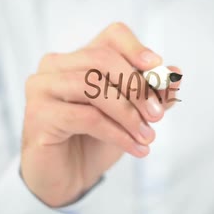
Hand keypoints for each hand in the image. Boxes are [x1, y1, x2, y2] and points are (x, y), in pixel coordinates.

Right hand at [20, 22, 180, 206]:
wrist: (68, 178)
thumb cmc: (96, 140)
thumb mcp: (131, 115)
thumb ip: (151, 94)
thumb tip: (175, 75)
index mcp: (78, 58)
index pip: (111, 36)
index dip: (136, 48)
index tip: (157, 68)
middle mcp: (54, 66)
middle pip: (102, 59)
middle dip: (136, 87)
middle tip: (157, 115)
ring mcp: (41, 88)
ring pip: (92, 87)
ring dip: (128, 113)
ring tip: (147, 136)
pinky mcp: (38, 115)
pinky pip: (86, 117)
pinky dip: (117, 132)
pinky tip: (135, 147)